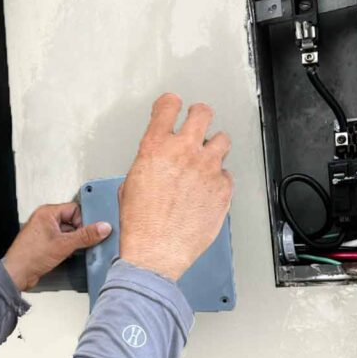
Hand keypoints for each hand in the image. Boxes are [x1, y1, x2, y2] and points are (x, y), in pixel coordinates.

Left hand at [4, 203, 112, 291]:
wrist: (17, 274)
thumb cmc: (30, 256)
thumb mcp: (64, 245)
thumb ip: (85, 236)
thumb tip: (102, 228)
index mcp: (47, 212)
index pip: (74, 209)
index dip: (85, 220)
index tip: (93, 231)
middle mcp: (45, 220)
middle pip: (72, 221)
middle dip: (81, 232)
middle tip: (87, 241)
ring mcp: (45, 233)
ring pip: (68, 233)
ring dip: (75, 241)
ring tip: (78, 249)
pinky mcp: (45, 244)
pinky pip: (62, 241)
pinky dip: (69, 247)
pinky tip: (72, 255)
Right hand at [119, 93, 232, 281]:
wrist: (156, 253)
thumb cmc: (140, 225)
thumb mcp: (130, 185)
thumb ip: (148, 163)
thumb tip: (156, 162)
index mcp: (156, 147)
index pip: (168, 106)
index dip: (170, 104)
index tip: (172, 107)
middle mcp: (184, 151)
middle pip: (202, 113)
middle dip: (199, 116)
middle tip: (197, 124)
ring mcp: (207, 168)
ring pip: (222, 140)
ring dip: (214, 147)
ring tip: (206, 160)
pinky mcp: (223, 187)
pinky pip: (226, 173)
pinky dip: (218, 178)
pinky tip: (206, 190)